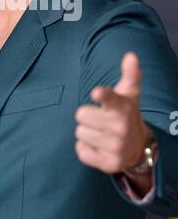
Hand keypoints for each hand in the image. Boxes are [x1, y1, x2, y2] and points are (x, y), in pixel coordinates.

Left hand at [74, 52, 150, 173]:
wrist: (138, 147)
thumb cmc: (126, 113)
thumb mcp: (129, 93)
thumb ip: (130, 73)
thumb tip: (131, 55)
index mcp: (122, 107)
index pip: (110, 99)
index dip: (103, 95)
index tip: (96, 93)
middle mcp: (120, 128)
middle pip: (81, 115)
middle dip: (86, 116)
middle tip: (98, 118)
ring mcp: (115, 147)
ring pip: (79, 134)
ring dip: (86, 132)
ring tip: (99, 132)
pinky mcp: (108, 163)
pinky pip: (81, 152)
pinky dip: (86, 149)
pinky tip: (98, 146)